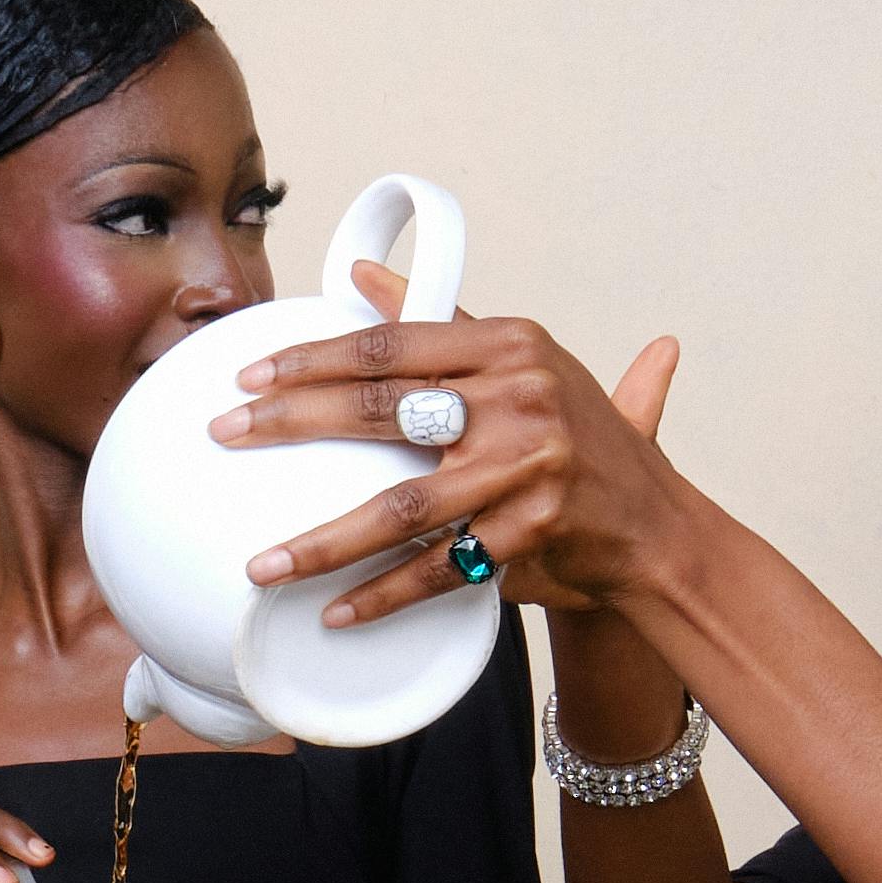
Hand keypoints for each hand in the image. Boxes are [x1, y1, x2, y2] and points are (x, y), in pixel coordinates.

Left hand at [217, 318, 686, 628]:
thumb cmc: (578, 441)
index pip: (389, 344)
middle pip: (380, 409)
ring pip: (403, 505)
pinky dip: (386, 594)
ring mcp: (529, 466)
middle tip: (226, 435)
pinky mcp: (535, 532)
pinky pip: (441, 568)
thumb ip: (441, 322)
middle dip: (292, 424)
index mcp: (508, 344)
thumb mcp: (521, 363)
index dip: (312, 358)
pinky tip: (334, 610)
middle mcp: (521, 395)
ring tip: (262, 563)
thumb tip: (360, 272)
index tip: (248, 376)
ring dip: (325, 540)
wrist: (655, 526)